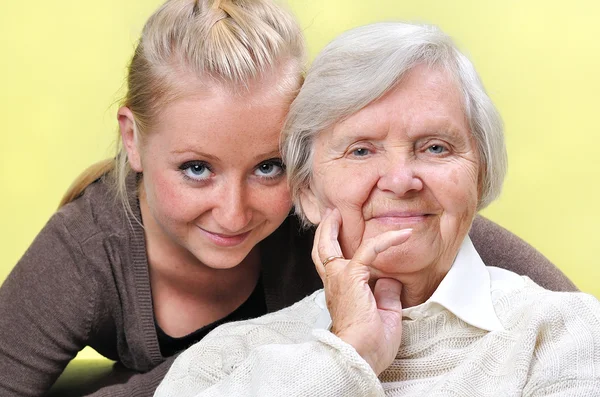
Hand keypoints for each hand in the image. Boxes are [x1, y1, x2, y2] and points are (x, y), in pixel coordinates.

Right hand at [312, 209, 411, 374]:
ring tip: (343, 212)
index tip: (345, 239)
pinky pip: (369, 250)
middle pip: (321, 250)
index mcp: (339, 293)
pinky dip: (387, 239)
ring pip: (331, 244)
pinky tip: (403, 233)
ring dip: (336, 226)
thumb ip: (385, 295)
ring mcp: (339, 279)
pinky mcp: (352, 277)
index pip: (333, 266)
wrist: (358, 355)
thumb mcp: (383, 316)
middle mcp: (334, 283)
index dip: (336, 250)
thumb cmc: (369, 345)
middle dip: (325, 230)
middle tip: (331, 215)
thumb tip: (391, 281)